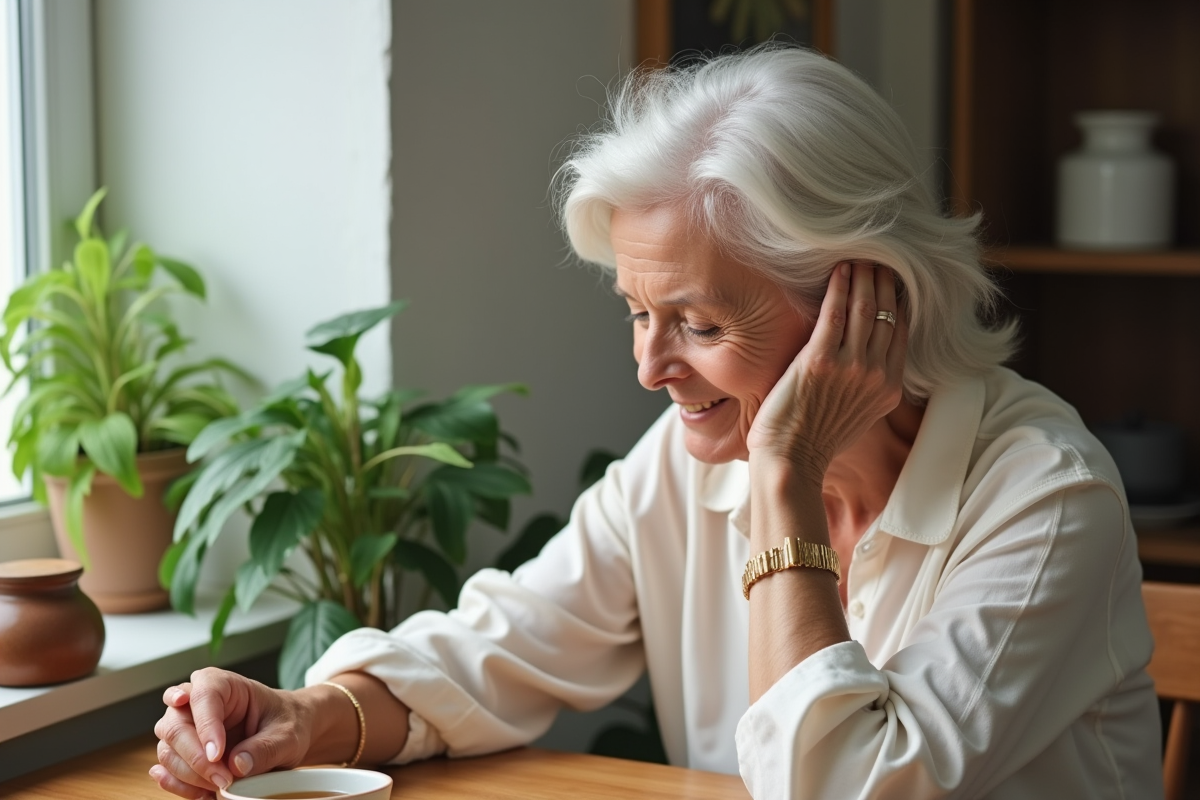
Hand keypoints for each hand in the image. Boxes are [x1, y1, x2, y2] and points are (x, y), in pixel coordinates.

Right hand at [151, 667, 314, 798]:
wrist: (284, 734)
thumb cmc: (285, 722)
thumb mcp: (287, 734)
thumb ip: (265, 748)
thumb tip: (237, 765)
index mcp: (221, 684)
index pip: (202, 697)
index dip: (206, 727)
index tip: (218, 755)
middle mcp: (194, 702)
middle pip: (175, 726)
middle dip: (196, 758)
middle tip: (223, 779)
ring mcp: (184, 727)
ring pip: (168, 750)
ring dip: (189, 775)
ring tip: (221, 786)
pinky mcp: (181, 752)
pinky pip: (168, 770)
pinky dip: (182, 786)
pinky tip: (204, 793)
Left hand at [747, 261, 906, 477]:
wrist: (791, 461)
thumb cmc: (814, 440)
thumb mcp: (858, 415)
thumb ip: (868, 386)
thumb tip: (868, 361)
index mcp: (889, 388)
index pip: (900, 332)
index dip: (896, 301)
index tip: (891, 279)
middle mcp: (876, 374)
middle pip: (886, 314)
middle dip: (883, 281)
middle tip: (878, 257)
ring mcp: (850, 367)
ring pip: (864, 308)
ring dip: (863, 277)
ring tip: (859, 257)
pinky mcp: (820, 361)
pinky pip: (834, 314)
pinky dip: (838, 288)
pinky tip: (838, 271)